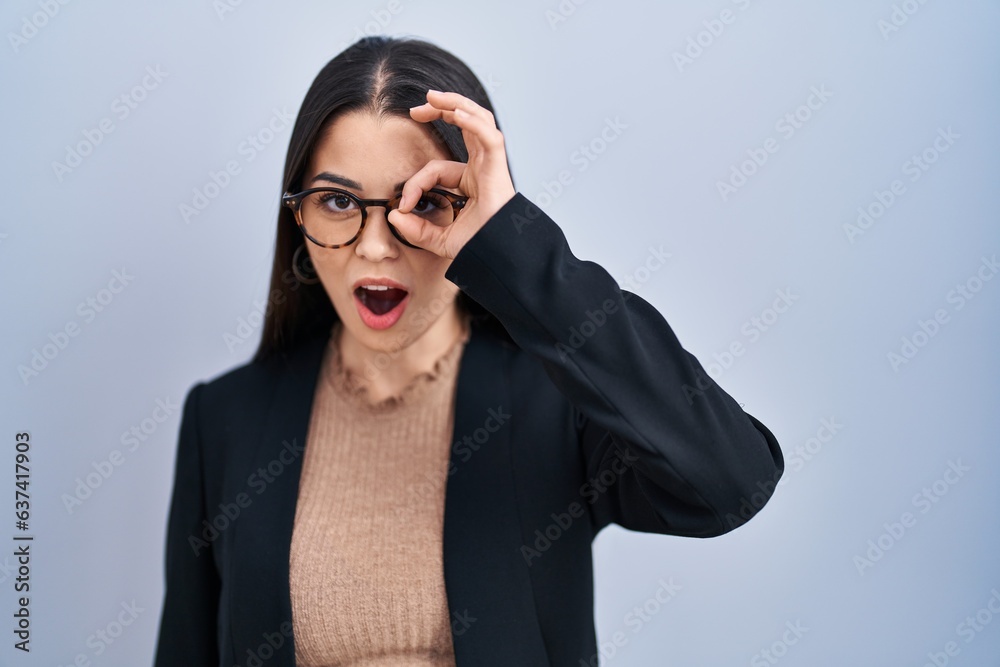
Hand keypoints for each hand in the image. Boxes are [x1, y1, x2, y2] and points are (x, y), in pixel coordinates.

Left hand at [387, 89, 515, 259]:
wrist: (496, 256)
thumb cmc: (478, 247)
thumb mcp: (438, 239)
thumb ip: (415, 229)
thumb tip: (393, 216)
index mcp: (470, 180)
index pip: (437, 169)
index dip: (416, 183)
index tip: (402, 204)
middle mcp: (482, 167)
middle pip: (465, 126)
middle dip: (441, 111)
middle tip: (416, 109)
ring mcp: (491, 165)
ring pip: (478, 121)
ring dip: (456, 104)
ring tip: (432, 96)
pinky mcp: (498, 167)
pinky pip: (489, 135)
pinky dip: (472, 121)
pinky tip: (455, 112)